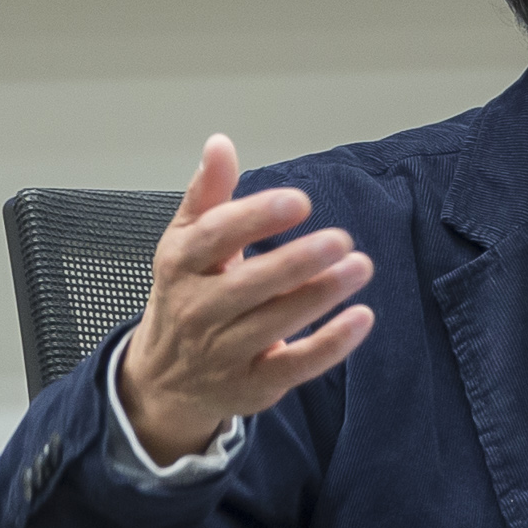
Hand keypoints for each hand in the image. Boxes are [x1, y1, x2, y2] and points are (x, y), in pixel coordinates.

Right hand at [109, 137, 375, 465]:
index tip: (298, 202)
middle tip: (341, 239)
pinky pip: (295, 365)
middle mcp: (197, 311)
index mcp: (180, 265)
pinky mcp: (252, 384)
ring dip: (320, 295)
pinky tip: (362, 317)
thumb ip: (208, 194)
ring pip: (275, 323)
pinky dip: (330, 344)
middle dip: (296, 262)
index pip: (213, 238)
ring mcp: (224, 353)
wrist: (165, 379)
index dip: (255, 218)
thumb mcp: (186, 242)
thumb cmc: (187, 293)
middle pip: (247, 285)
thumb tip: (219, 143)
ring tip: (359, 266)